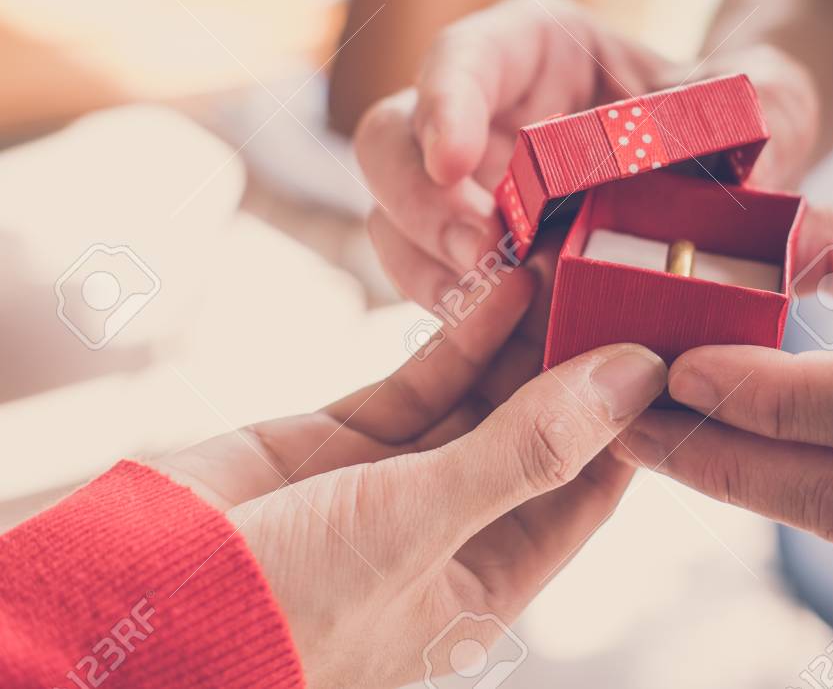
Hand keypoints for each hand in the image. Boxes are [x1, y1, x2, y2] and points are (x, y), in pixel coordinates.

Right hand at [152, 261, 666, 688]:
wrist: (130, 602)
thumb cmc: (284, 601)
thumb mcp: (419, 523)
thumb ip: (528, 449)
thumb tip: (634, 379)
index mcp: (489, 580)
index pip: (588, 489)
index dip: (632, 418)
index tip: (670, 344)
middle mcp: (455, 526)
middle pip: (542, 430)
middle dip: (581, 360)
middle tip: (620, 279)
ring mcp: (401, 476)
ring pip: (486, 393)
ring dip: (527, 333)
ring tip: (571, 261)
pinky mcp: (348, 433)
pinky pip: (424, 376)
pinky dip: (462, 332)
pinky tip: (503, 281)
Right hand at [354, 0, 817, 310]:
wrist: (736, 170)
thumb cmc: (738, 116)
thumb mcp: (767, 97)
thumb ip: (767, 106)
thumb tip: (752, 159)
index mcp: (538, 51)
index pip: (463, 57)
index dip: (443, 103)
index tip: (451, 159)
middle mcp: (485, 115)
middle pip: (391, 143)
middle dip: (423, 207)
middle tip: (484, 262)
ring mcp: (470, 190)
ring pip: (394, 226)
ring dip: (432, 277)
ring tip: (504, 314)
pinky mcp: (479, 260)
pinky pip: (435, 290)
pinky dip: (463, 324)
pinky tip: (515, 346)